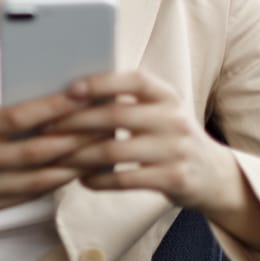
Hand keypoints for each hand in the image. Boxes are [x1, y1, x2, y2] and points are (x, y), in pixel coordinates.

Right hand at [0, 92, 104, 222]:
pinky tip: (76, 169)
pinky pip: (30, 194)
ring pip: (40, 178)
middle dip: (76, 137)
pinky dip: (56, 181)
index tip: (83, 95)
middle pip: (37, 151)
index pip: (18, 117)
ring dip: (74, 164)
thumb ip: (2, 114)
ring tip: (100, 149)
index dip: (54, 107)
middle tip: (106, 124)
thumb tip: (49, 110)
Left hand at [44, 71, 259, 253]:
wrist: (213, 175)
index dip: (102, 82)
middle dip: (76, 121)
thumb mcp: (159, 112)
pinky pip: (126, 179)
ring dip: (80, 154)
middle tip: (45, 127)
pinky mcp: (175, 179)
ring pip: (116, 150)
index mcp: (168, 95)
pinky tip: (82, 179)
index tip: (70, 89)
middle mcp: (175, 118)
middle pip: (117, 115)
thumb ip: (128, 101)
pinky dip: (99, 180)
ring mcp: (177, 150)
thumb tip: (71, 93)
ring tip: (56, 156)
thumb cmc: (170, 138)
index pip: (135, 80)